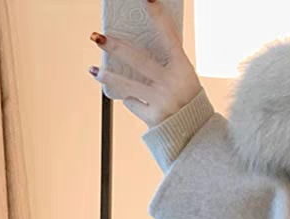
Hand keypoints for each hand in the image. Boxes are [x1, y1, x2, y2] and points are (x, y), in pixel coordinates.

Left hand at [89, 1, 201, 128]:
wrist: (196, 134)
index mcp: (183, 70)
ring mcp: (161, 100)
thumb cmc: (188, 101)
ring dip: (108, 76)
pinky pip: (133, 103)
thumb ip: (167, 65)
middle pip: (137, 60)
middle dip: (115, 47)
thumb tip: (133, 49)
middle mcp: (172, 83)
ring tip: (93, 69)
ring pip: (127, 85)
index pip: (170, 39)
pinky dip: (131, 100)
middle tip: (97, 36)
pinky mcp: (153, 117)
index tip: (148, 0)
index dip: (159, 19)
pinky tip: (134, 101)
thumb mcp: (185, 79)